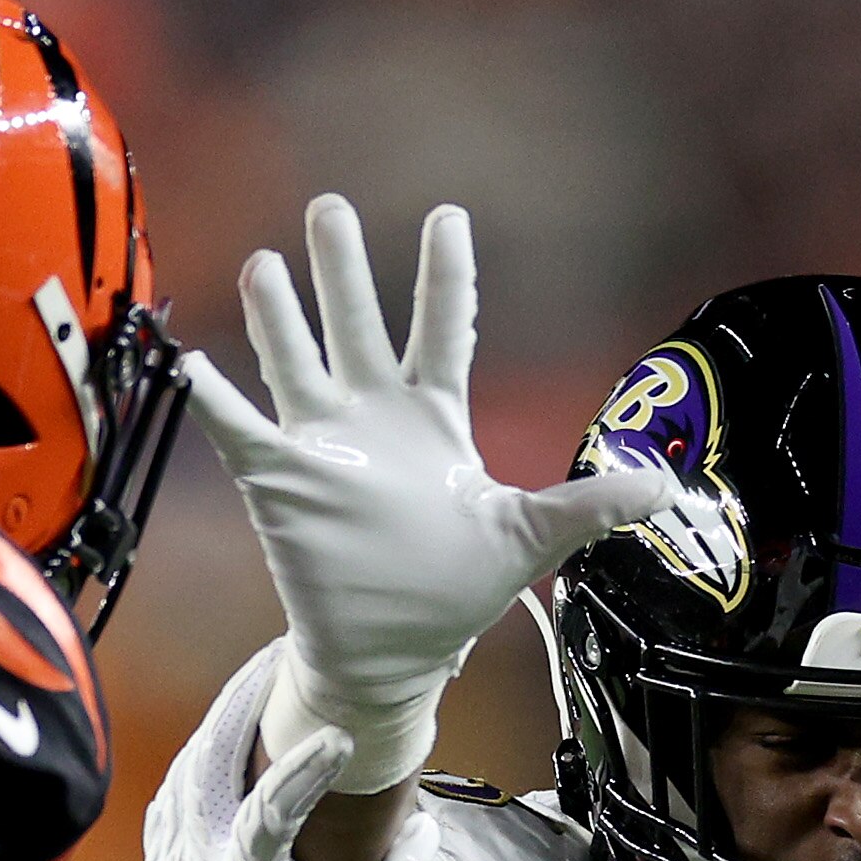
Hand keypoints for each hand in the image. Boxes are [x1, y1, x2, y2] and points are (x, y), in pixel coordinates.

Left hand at [139, 652, 437, 860]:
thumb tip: (421, 825)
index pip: (267, 822)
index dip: (300, 774)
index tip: (340, 737)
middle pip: (209, 772)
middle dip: (247, 707)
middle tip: (288, 656)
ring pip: (187, 774)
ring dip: (224, 721)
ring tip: (266, 673)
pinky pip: (177, 792)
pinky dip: (203, 751)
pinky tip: (231, 721)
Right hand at [182, 196, 671, 791]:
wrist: (392, 653)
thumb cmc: (452, 591)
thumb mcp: (529, 539)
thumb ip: (589, 504)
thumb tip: (667, 487)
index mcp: (434, 417)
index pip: (444, 328)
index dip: (446, 275)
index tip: (448, 215)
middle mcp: (374, 416)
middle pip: (358, 324)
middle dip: (344, 267)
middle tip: (329, 208)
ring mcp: (324, 444)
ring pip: (296, 361)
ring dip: (279, 314)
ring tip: (266, 262)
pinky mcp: (281, 482)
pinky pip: (240, 432)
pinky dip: (216, 401)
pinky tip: (192, 363)